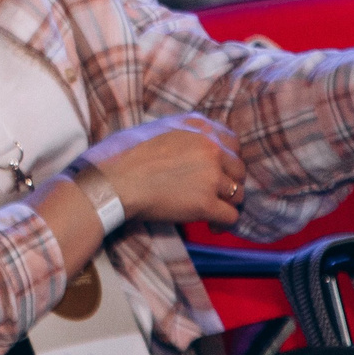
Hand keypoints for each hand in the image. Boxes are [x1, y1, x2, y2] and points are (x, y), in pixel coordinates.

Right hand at [78, 113, 245, 227]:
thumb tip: (192, 142)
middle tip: (215, 195)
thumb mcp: (158, 128)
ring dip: (227, 204)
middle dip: (229, 184)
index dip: (228, 160)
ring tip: (213, 214)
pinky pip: (231, 217)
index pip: (234, 143)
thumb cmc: (125, 155)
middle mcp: (211, 148)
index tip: (219, 172)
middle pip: (239, 170)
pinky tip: (212, 226)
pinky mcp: (206, 203)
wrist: (114, 182)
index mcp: (200, 127)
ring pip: (238, 194)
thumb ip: (184, 132)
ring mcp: (211, 176)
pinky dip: (223, 224)